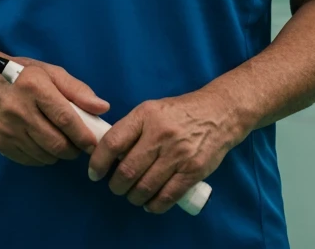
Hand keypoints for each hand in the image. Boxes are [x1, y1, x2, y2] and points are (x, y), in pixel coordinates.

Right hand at [0, 59, 109, 166]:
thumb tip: (103, 108)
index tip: (95, 143)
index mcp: (34, 88)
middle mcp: (18, 110)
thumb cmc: (22, 76)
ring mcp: (7, 130)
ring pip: (46, 156)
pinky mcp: (0, 144)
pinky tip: (42, 142)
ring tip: (60, 140)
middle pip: (57, 143)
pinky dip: (43, 156)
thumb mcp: (50, 73)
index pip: (65, 119)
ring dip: (59, 153)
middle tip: (79, 144)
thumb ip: (78, 90)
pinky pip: (32, 160)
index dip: (84, 135)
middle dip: (74, 149)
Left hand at [86, 88, 245, 213]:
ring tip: (133, 195)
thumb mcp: (151, 110)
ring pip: (145, 186)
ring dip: (133, 197)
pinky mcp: (193, 170)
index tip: (94, 173)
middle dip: (116, 185)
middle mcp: (160, 134)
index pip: (113, 142)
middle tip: (116, 187)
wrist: (220, 112)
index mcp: (145, 115)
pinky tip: (150, 203)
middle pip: (127, 170)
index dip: (98, 162)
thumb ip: (131, 129)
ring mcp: (178, 154)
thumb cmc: (179, 112)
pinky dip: (154, 205)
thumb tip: (107, 154)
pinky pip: (167, 196)